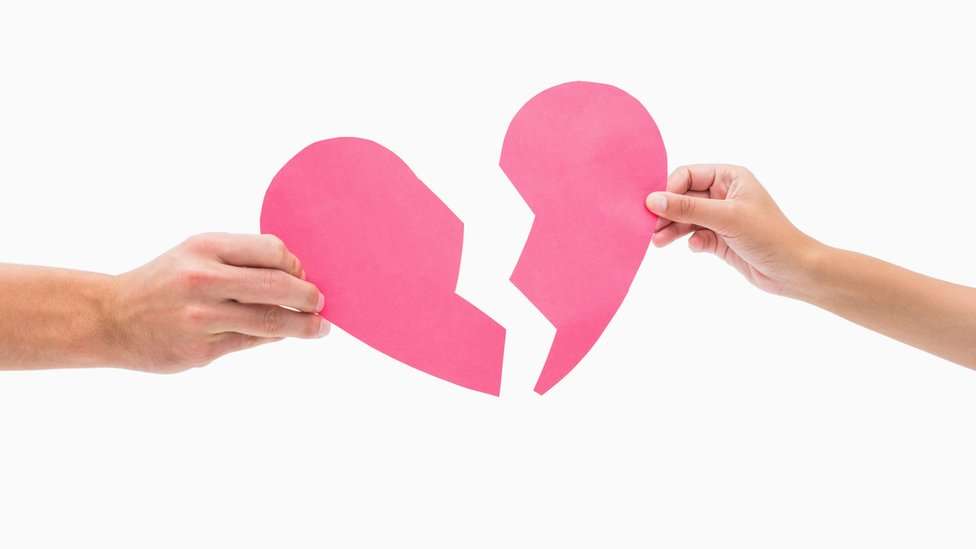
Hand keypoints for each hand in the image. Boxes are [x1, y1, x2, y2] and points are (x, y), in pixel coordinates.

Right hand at [107, 233, 327, 372]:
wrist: (111, 317)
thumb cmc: (166, 282)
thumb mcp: (196, 254)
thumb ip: (241, 260)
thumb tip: (298, 276)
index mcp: (205, 248)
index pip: (271, 251)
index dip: (295, 265)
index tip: (304, 275)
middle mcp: (202, 280)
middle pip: (276, 287)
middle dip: (308, 297)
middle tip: (321, 303)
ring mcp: (200, 318)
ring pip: (268, 321)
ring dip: (302, 325)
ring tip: (319, 327)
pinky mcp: (199, 350)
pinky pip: (250, 342)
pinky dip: (271, 338)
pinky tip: (281, 335)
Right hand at [645, 164, 821, 296]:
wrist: (792, 271)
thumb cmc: (768, 236)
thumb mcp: (726, 218)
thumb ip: (687, 208)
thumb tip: (652, 200)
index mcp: (729, 177)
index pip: (687, 175)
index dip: (669, 190)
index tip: (653, 207)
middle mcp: (723, 194)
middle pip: (682, 197)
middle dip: (667, 212)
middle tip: (649, 228)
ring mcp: (720, 217)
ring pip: (685, 218)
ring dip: (671, 229)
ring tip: (656, 242)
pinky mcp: (719, 239)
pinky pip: (694, 235)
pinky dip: (689, 241)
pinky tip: (695, 248)